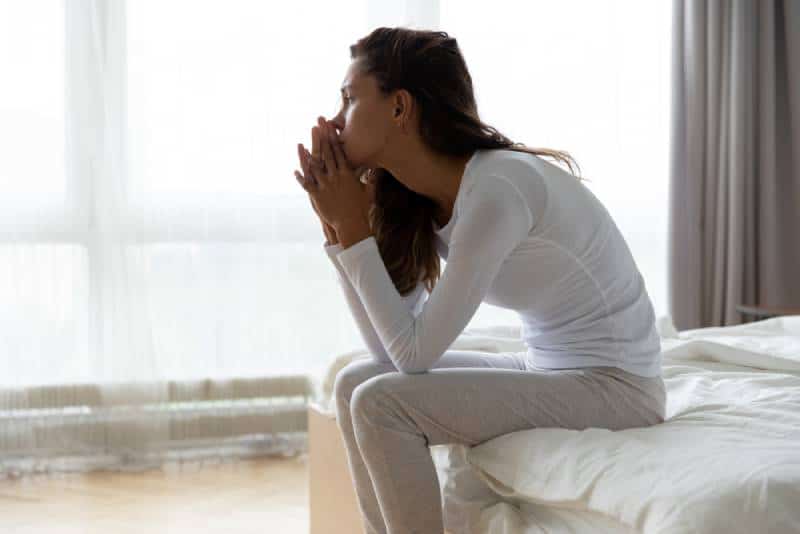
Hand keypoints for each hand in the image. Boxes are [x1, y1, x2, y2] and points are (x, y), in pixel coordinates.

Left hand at [295, 116, 371, 232]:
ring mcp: (325, 186)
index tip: (330, 126)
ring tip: (301, 144)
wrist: (352, 224)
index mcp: (347, 174)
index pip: (339, 152)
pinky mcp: (317, 196)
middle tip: (317, 124)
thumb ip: (369, 179)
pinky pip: (306, 185)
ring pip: (314, 167)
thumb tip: (375, 171)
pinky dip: (300, 178)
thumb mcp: (367, 191)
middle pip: (327, 154)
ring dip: (306, 155)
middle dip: (321, 138)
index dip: (333, 138)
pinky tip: (295, 171)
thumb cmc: (361, 208)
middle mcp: (335, 177)